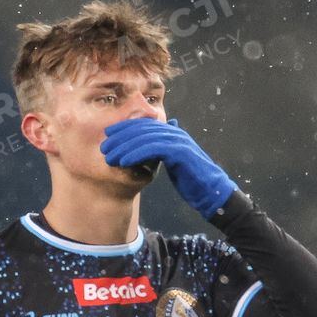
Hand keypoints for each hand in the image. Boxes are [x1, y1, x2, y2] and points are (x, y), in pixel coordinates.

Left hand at [100, 118, 238, 218]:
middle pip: (142, 128)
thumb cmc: (192, 180)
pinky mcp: (180, 152)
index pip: (143, 125)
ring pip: (145, 137)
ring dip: (124, 146)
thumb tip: (151, 149)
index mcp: (172, 133)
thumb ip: (163, 153)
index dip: (124, 128)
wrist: (212, 192)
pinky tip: (123, 162)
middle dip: (120, 136)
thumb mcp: (174, 163)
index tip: (108, 136)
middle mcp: (175, 132)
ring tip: (109, 157)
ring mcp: (178, 141)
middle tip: (103, 147)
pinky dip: (136, 154)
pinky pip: (153, 148)